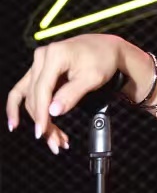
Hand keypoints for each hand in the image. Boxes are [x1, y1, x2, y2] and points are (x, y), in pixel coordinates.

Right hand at [6, 34, 122, 153]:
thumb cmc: (101, 60)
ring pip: (31, 98)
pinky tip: (14, 123)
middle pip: (35, 97)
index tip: (43, 132)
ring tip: (54, 140)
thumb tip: (53, 111)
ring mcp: (38, 64)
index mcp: (55, 55)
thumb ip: (72, 95)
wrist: (105, 49)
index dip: (42, 114)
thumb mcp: (92, 78)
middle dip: (44, 123)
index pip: (42, 90)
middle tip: (56, 143)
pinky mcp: (39, 71)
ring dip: (39, 120)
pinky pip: (25, 91)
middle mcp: (42, 58)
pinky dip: (20, 107)